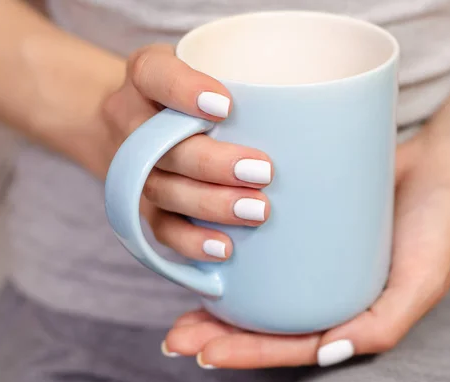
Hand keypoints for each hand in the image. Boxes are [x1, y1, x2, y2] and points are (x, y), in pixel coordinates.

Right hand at [102, 44, 273, 262]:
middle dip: (213, 164)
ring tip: (257, 211)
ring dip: (210, 204)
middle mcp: (130, 120)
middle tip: (263, 173)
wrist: (134, 119)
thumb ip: (244, 77)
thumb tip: (319, 99)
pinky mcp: (140, 204)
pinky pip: (159, 228)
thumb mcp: (208, 65)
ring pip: (162, 190)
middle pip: (163, 146)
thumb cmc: (190, 91)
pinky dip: (191, 241)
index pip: (155, 75)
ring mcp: (130, 167)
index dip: (185, 92)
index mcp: (146, 75)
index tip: (227, 107)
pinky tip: (224, 248)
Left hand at [162, 131, 449, 368]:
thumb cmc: (438, 226)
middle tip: (176, 335)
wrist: (442, 166)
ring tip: (179, 303)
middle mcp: (327, 291)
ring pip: (261, 286)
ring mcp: (315, 258)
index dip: (248, 353)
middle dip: (220, 333)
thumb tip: (328, 354)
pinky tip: (204, 248)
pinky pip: (269, 245)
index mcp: (349, 315)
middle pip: (267, 321)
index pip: (293, 344)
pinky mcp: (308, 223)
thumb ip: (383, 324)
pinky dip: (237, 251)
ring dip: (219, 296)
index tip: (203, 352)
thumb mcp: (423, 281)